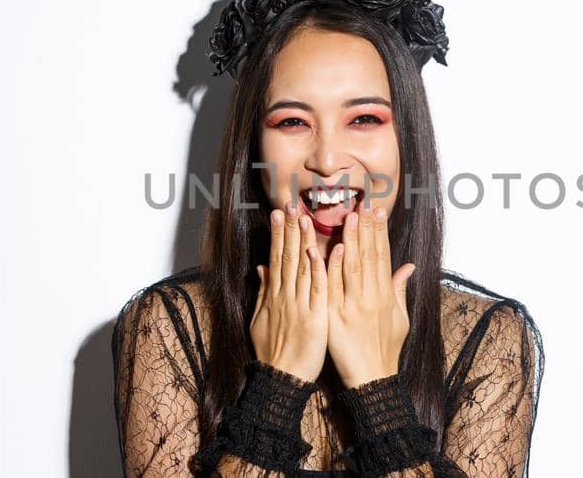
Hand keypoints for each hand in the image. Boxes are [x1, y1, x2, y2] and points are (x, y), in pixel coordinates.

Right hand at [251, 198, 330, 381]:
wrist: (282, 378)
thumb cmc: (273, 352)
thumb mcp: (260, 320)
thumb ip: (263, 293)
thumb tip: (261, 269)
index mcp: (274, 296)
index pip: (276, 258)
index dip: (279, 234)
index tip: (280, 213)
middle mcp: (285, 297)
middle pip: (287, 257)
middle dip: (289, 230)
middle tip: (290, 205)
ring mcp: (300, 306)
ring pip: (302, 268)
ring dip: (303, 241)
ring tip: (303, 217)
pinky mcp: (315, 317)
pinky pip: (319, 289)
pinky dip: (320, 269)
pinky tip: (322, 251)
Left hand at [326, 196, 417, 387]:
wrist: (372, 379)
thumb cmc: (386, 350)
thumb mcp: (400, 318)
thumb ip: (400, 289)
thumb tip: (408, 266)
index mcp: (385, 295)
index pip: (383, 256)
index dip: (380, 233)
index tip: (377, 211)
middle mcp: (371, 297)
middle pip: (369, 256)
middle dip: (367, 228)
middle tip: (364, 204)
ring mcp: (353, 306)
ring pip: (353, 266)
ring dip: (351, 240)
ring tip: (350, 216)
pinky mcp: (336, 317)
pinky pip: (334, 288)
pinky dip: (334, 267)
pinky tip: (334, 248)